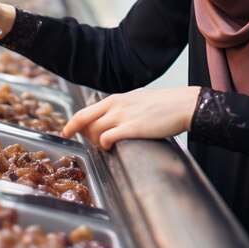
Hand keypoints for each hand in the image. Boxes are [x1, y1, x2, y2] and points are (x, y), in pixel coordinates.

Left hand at [61, 86, 200, 150]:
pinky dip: (105, 145)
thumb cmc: (164, 104)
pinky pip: (108, 138)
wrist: (182, 104)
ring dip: (96, 143)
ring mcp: (123, 116)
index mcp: (116, 99)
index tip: (67, 131)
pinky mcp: (132, 128)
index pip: (85, 111)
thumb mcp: (138, 99)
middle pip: (86, 122)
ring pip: (95, 132)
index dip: (73, 124)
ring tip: (106, 148)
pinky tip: (112, 148)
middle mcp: (116, 106)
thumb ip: (123, 106)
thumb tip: (114, 115)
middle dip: (84, 136)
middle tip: (91, 144)